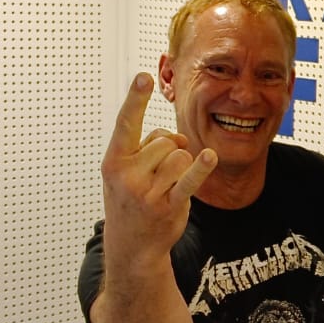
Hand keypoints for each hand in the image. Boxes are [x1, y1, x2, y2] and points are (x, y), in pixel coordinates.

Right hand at [100, 72, 216, 266]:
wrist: (131, 246)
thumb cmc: (130, 199)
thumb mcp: (126, 171)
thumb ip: (148, 146)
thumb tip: (182, 139)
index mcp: (113, 161)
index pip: (126, 123)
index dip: (136, 98)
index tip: (144, 76)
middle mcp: (127, 175)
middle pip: (165, 141)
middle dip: (169, 151)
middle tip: (159, 172)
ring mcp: (147, 192)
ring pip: (180, 156)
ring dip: (182, 166)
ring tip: (168, 184)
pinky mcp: (168, 206)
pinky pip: (189, 179)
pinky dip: (201, 167)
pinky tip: (209, 156)